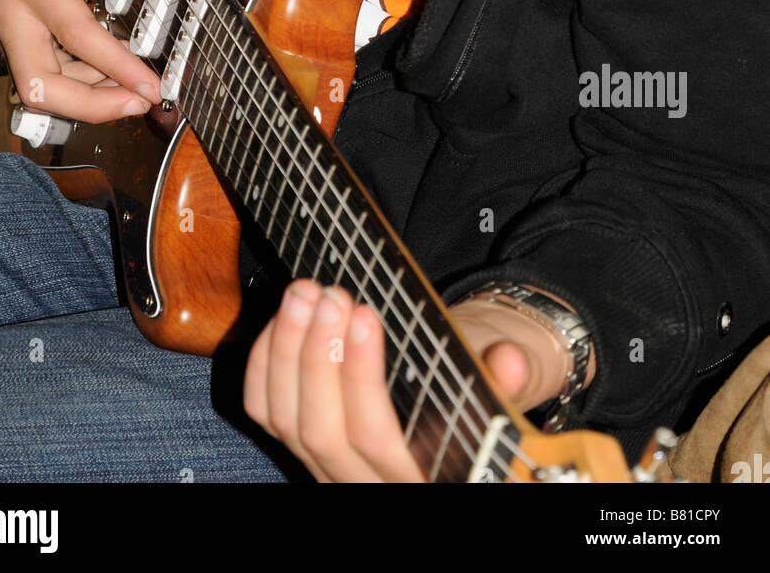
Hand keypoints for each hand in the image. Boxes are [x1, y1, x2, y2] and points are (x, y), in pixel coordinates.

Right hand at [0, 0, 180, 122]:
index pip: (76, 35)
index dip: (117, 67)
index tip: (150, 86)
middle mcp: (13, 11)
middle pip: (40, 85)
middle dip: (89, 107)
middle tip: (136, 103)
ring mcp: (6, 25)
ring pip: (35, 85)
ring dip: (81, 97)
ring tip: (128, 92)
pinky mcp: (7, 30)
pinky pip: (34, 69)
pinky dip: (68, 80)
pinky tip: (100, 73)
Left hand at [243, 278, 595, 482]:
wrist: (457, 403)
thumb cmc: (477, 388)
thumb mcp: (501, 384)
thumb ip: (505, 377)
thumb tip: (509, 361)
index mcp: (418, 473)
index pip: (375, 436)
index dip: (361, 376)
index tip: (363, 313)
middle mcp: (367, 482)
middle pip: (322, 430)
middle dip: (318, 356)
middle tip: (329, 294)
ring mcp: (329, 469)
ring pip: (287, 422)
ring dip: (288, 350)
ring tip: (305, 292)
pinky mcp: (302, 449)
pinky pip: (265, 414)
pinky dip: (266, 364)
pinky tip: (283, 320)